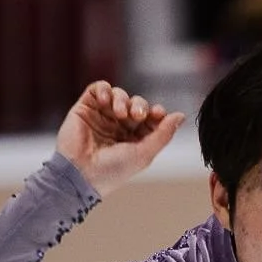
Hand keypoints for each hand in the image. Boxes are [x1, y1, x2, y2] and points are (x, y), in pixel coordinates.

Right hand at [56, 81, 184, 197]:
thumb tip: (181, 115)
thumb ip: (163, 134)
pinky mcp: (85, 108)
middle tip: (137, 115)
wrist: (80, 173)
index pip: (150, 119)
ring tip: (120, 113)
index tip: (158, 113)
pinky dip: (104, 90)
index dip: (155, 113)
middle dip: (139, 106)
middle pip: (136, 104)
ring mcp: (102, 117)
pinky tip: (105, 100)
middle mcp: (118, 127)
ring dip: (123, 99)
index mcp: (134, 140)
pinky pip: (98, 88)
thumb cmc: (113, 170)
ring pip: (119, 95)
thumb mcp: (144, 154)